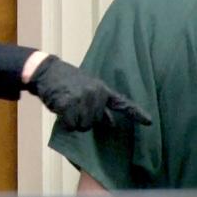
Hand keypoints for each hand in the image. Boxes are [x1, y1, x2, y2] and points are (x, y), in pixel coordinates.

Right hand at [26, 55, 151, 130]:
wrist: (47, 71)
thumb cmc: (66, 80)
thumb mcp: (87, 86)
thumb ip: (100, 103)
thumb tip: (111, 122)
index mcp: (102, 89)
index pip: (122, 103)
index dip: (136, 113)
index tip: (149, 122)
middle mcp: (96, 94)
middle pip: (95, 122)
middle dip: (84, 118)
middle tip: (74, 104)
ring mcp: (83, 99)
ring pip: (83, 126)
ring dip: (74, 120)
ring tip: (67, 105)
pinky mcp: (69, 105)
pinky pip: (71, 124)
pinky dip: (65, 121)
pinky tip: (60, 108)